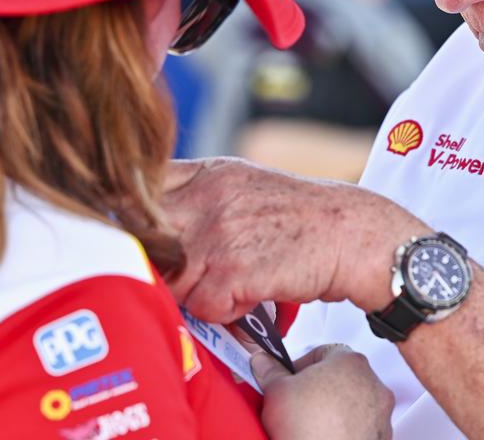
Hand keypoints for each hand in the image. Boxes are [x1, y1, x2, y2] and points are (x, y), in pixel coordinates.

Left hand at [161, 157, 427, 321]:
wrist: (354, 236)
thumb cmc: (301, 219)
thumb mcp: (243, 185)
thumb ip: (197, 195)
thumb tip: (143, 221)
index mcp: (208, 172)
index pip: (136, 187)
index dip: (130, 217)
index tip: (138, 235)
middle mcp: (207, 196)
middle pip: (144, 240)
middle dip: (159, 264)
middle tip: (191, 273)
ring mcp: (217, 233)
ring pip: (172, 281)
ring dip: (198, 293)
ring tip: (235, 282)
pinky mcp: (232, 271)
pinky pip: (203, 307)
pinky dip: (226, 312)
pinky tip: (253, 294)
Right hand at [255, 344, 394, 439]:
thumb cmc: (311, 429)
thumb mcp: (277, 391)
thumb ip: (271, 370)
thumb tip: (264, 361)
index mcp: (350, 362)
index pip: (324, 352)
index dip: (302, 365)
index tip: (289, 379)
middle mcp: (372, 384)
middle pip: (340, 378)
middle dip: (318, 389)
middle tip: (297, 403)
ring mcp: (381, 413)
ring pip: (352, 404)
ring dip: (333, 411)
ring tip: (310, 425)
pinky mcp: (381, 437)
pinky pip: (360, 427)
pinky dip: (345, 431)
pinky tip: (324, 438)